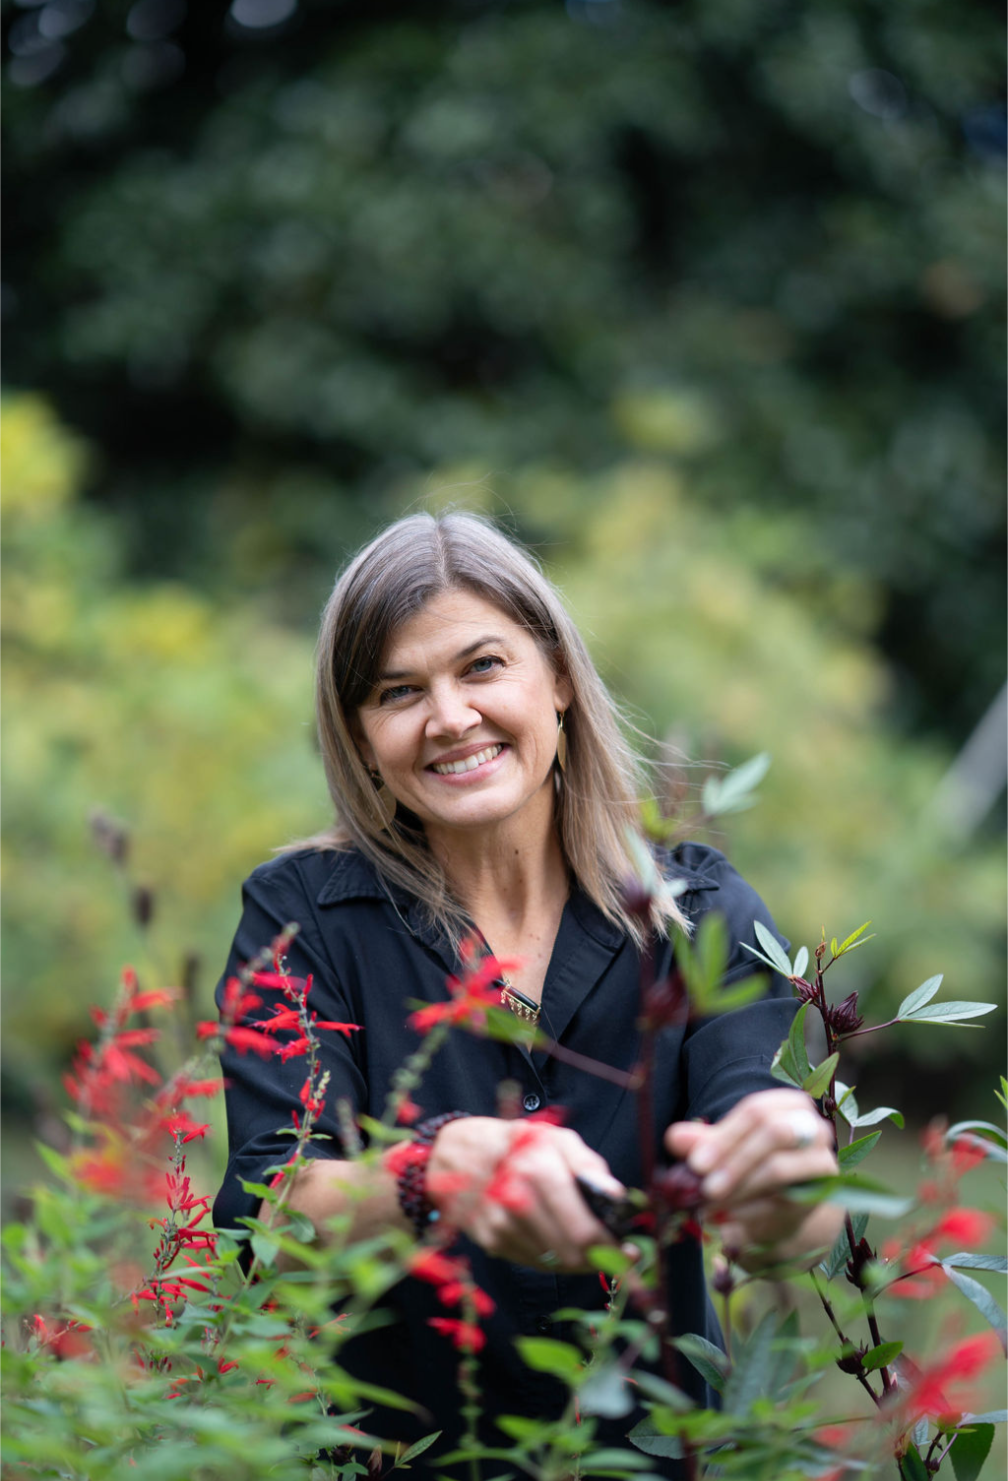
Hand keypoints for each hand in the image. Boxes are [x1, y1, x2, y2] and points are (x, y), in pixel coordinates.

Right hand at [427, 1116, 623, 1271]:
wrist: (453, 1152)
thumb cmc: (514, 1141)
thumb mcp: (553, 1136)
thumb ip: (587, 1164)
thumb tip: (616, 1196)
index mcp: (537, 1168)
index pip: (583, 1230)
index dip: (612, 1247)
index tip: (629, 1251)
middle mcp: (516, 1200)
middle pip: (571, 1253)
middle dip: (599, 1257)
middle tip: (615, 1253)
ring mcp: (500, 1225)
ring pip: (554, 1263)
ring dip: (578, 1260)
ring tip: (589, 1245)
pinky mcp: (490, 1241)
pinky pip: (534, 1262)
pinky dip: (554, 1258)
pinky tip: (559, 1241)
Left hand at [664, 1089, 841, 1268]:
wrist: (789, 1203)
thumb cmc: (755, 1163)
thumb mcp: (727, 1150)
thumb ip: (702, 1142)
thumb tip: (674, 1137)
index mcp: (788, 1104)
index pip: (755, 1111)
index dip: (724, 1137)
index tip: (695, 1164)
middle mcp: (812, 1126)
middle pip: (774, 1132)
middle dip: (734, 1161)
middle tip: (704, 1188)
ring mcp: (821, 1160)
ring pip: (779, 1167)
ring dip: (739, 1189)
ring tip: (709, 1207)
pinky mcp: (822, 1194)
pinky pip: (785, 1201)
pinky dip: (753, 1212)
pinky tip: (728, 1221)